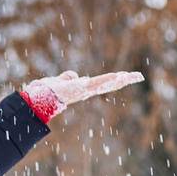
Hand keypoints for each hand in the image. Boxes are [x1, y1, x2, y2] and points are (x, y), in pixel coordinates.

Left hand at [25, 68, 144, 107]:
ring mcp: (85, 90)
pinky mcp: (82, 88)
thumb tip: (75, 76)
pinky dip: (108, 80)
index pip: (101, 83)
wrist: (38, 99)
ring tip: (134, 76)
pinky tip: (119, 77)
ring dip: (121, 79)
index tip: (125, 76)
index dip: (113, 80)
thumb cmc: (47, 92)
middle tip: (138, 76)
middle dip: (123, 80)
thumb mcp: (60, 81)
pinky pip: (98, 83)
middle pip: (108, 84)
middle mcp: (86, 91)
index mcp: (83, 89)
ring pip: (106, 83)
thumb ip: (68, 77)